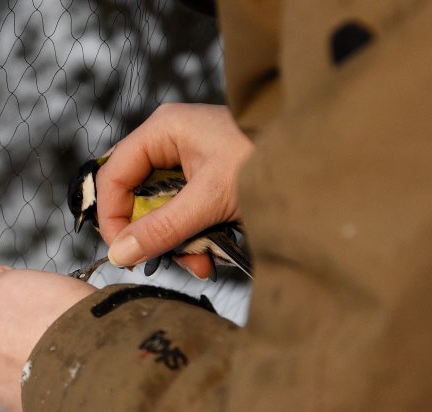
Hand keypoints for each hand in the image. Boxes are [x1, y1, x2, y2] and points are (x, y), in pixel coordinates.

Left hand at [0, 266, 96, 411]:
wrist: (111, 368)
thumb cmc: (95, 320)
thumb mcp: (62, 285)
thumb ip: (24, 286)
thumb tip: (1, 274)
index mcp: (0, 297)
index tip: (10, 315)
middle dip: (7, 343)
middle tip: (45, 345)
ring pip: (0, 374)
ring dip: (21, 372)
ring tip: (60, 371)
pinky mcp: (9, 407)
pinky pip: (16, 401)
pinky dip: (32, 398)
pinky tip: (61, 391)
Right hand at [96, 103, 253, 278]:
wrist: (320, 158)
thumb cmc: (267, 161)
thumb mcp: (210, 200)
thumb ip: (163, 228)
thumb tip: (120, 254)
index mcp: (163, 130)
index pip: (113, 176)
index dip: (112, 217)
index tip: (124, 253)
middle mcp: (169, 141)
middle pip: (135, 196)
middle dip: (153, 235)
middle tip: (170, 260)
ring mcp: (187, 159)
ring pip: (159, 210)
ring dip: (176, 242)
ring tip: (202, 261)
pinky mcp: (205, 178)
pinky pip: (182, 212)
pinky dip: (192, 236)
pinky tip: (210, 253)